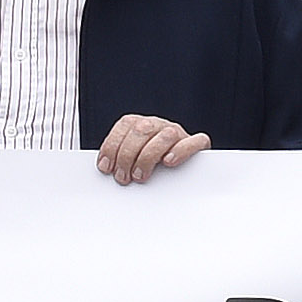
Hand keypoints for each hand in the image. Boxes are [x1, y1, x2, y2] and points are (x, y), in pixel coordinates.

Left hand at [94, 114, 210, 185]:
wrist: (182, 169)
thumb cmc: (149, 167)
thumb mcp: (131, 161)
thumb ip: (120, 160)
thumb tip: (105, 170)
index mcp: (140, 124)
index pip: (125, 125)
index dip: (112, 146)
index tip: (106, 167)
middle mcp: (158, 125)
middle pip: (141, 130)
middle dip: (127, 156)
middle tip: (123, 177)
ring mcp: (177, 133)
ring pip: (165, 135)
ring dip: (148, 157)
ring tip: (140, 176)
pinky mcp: (196, 144)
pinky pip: (195, 141)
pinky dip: (181, 151)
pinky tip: (169, 162)